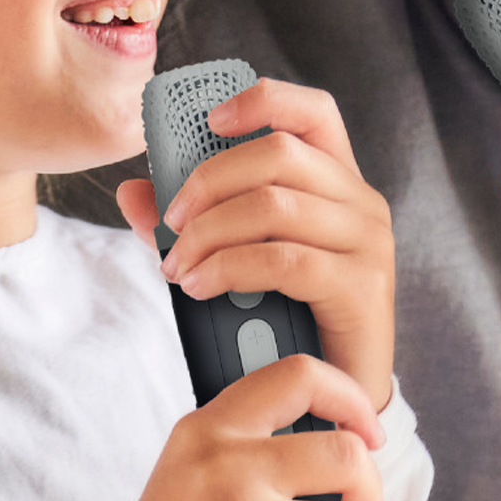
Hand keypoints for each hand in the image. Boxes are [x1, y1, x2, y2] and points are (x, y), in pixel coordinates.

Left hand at [116, 76, 395, 411]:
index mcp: (336, 182)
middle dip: (209, 180)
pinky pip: (284, 259)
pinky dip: (229, 268)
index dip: (262, 100)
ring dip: (210, 232)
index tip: (208, 120)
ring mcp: (368, 243)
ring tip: (177, 265)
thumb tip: (132, 190)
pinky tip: (200, 287)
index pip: (313, 111)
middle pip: (279, 153)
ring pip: (274, 205)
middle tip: (170, 221)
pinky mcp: (363, 287)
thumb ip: (189, 223)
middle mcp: (361, 202)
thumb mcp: (233, 259)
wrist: (333, 399)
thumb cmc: (285, 323)